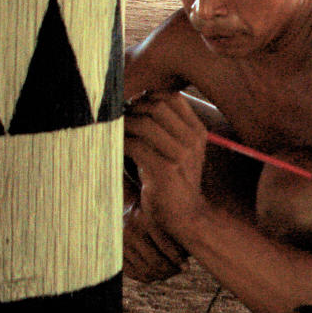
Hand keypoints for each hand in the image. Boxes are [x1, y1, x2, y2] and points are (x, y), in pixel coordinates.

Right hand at [123, 202, 188, 281]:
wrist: (124, 204)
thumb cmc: (152, 208)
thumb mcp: (163, 212)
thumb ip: (176, 228)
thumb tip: (192, 252)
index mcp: (145, 218)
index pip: (165, 246)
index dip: (177, 259)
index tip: (187, 267)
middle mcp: (131, 230)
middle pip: (155, 261)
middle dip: (170, 270)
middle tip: (180, 270)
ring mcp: (121, 243)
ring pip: (144, 270)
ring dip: (160, 275)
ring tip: (170, 272)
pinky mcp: (116, 252)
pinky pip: (132, 272)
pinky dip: (146, 277)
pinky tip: (156, 275)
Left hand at [124, 90, 208, 236]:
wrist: (185, 217)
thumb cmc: (173, 181)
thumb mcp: (178, 151)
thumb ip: (165, 128)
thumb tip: (135, 100)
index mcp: (197, 131)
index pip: (172, 97)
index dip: (148, 95)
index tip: (133, 105)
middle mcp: (192, 140)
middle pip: (157, 105)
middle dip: (133, 108)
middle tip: (120, 118)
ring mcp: (180, 155)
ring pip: (145, 123)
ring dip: (125, 124)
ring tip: (115, 131)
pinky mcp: (164, 171)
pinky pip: (135, 146)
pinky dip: (121, 144)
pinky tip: (115, 148)